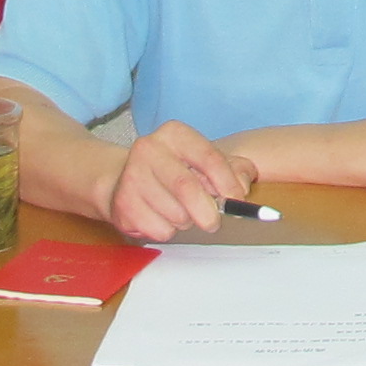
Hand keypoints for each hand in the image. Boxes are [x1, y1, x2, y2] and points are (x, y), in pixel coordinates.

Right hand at [102, 121, 258, 241]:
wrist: (123, 180)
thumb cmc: (175, 170)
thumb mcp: (206, 161)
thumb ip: (234, 169)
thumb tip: (242, 187)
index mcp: (174, 133)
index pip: (208, 156)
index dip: (226, 181)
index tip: (237, 199)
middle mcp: (149, 149)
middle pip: (187, 187)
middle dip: (207, 211)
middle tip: (214, 222)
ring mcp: (132, 176)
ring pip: (175, 213)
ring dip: (187, 221)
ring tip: (180, 211)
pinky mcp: (122, 204)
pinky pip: (159, 229)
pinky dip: (169, 231)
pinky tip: (161, 217)